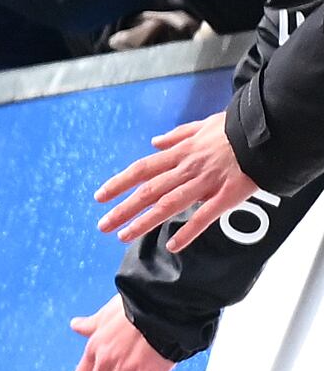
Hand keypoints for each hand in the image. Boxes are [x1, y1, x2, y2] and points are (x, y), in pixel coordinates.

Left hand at [96, 112, 257, 251]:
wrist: (270, 131)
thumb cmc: (237, 128)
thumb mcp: (203, 125)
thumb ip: (177, 136)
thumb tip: (154, 142)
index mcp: (182, 153)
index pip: (142, 169)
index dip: (119, 183)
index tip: (100, 196)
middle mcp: (188, 168)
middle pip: (149, 191)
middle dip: (123, 209)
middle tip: (102, 225)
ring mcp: (207, 182)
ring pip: (169, 204)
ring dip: (144, 222)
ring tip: (124, 236)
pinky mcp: (228, 194)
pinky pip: (205, 216)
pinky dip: (188, 231)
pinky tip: (173, 245)